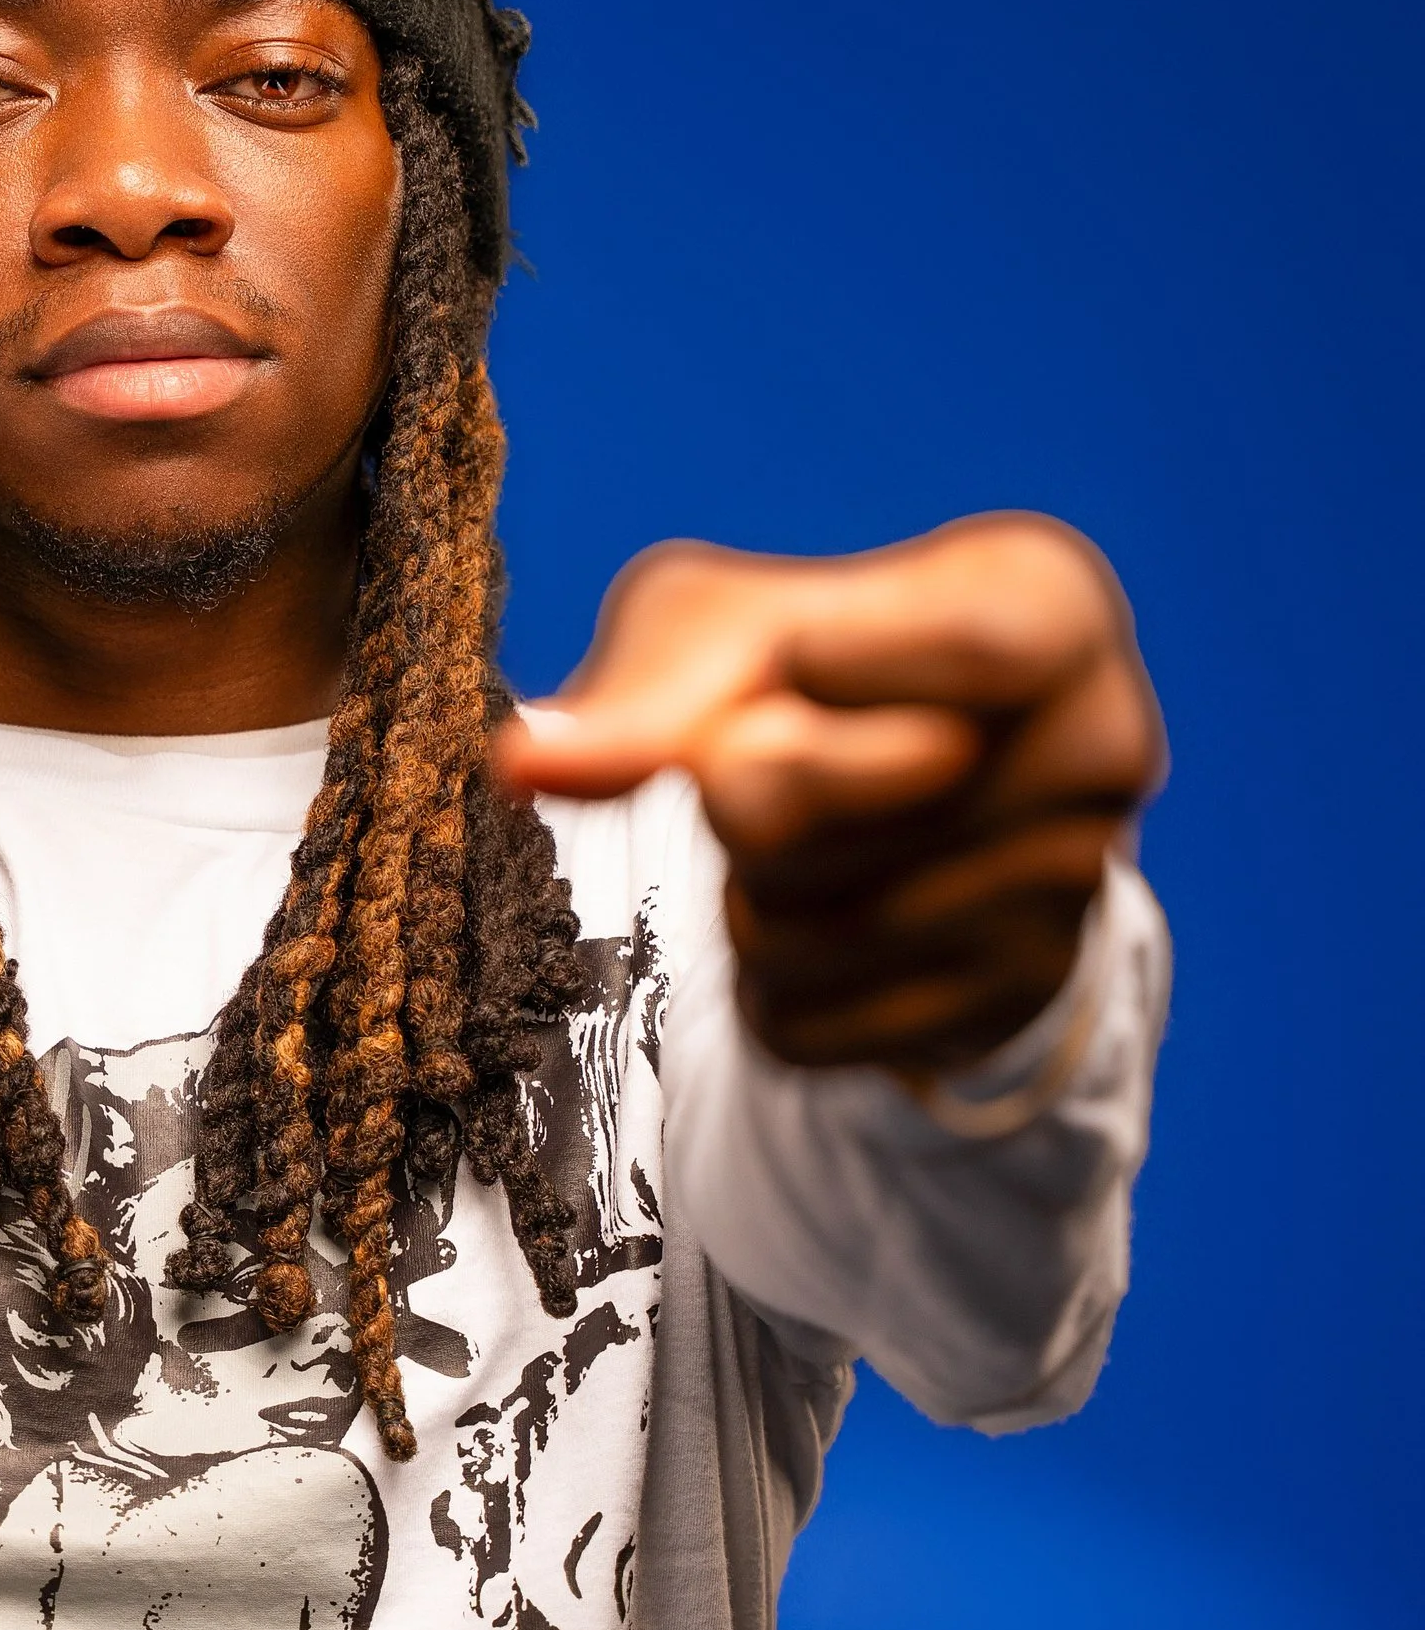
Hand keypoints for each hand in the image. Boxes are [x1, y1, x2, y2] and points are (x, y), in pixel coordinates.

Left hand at [494, 515, 1161, 1075]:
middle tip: (775, 756)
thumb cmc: (814, 668)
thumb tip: (529, 763)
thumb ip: (645, 680)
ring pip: (790, 929)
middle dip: (731, 789)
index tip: (788, 657)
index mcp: (1052, 607)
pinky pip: (802, 1022)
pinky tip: (825, 924)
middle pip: (793, 800)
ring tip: (809, 843)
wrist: (923, 811)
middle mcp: (1100, 748)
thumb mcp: (724, 624)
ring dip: (744, 895)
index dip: (813, 663)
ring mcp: (1067, 896)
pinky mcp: (1005, 1014)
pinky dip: (769, 985)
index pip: (938, 643)